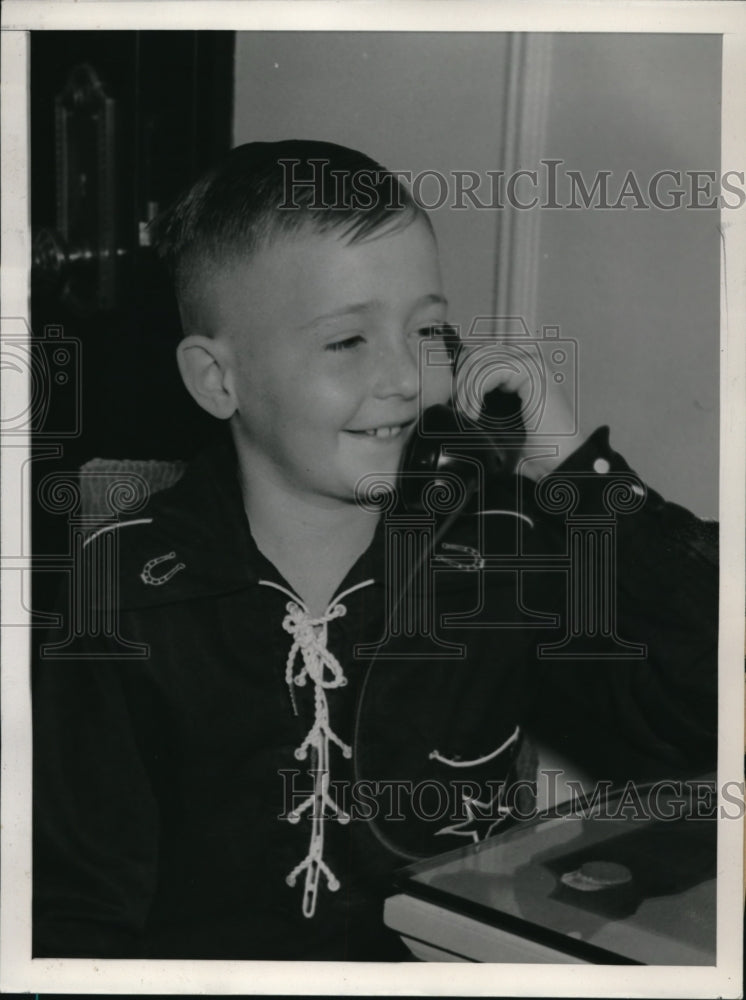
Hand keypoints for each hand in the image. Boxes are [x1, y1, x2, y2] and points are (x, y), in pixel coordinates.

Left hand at [452, 339, 586, 479]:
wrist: (556, 463)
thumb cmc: (528, 448)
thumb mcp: (492, 423)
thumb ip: (476, 403)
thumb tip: (447, 397)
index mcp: (516, 369)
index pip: (475, 356)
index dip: (459, 377)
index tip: (454, 405)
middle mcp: (524, 360)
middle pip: (475, 354)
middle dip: (460, 382)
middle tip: (459, 410)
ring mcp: (530, 362)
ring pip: (479, 360)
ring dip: (466, 390)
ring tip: (467, 415)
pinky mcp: (532, 371)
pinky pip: (490, 370)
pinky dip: (476, 391)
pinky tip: (475, 413)